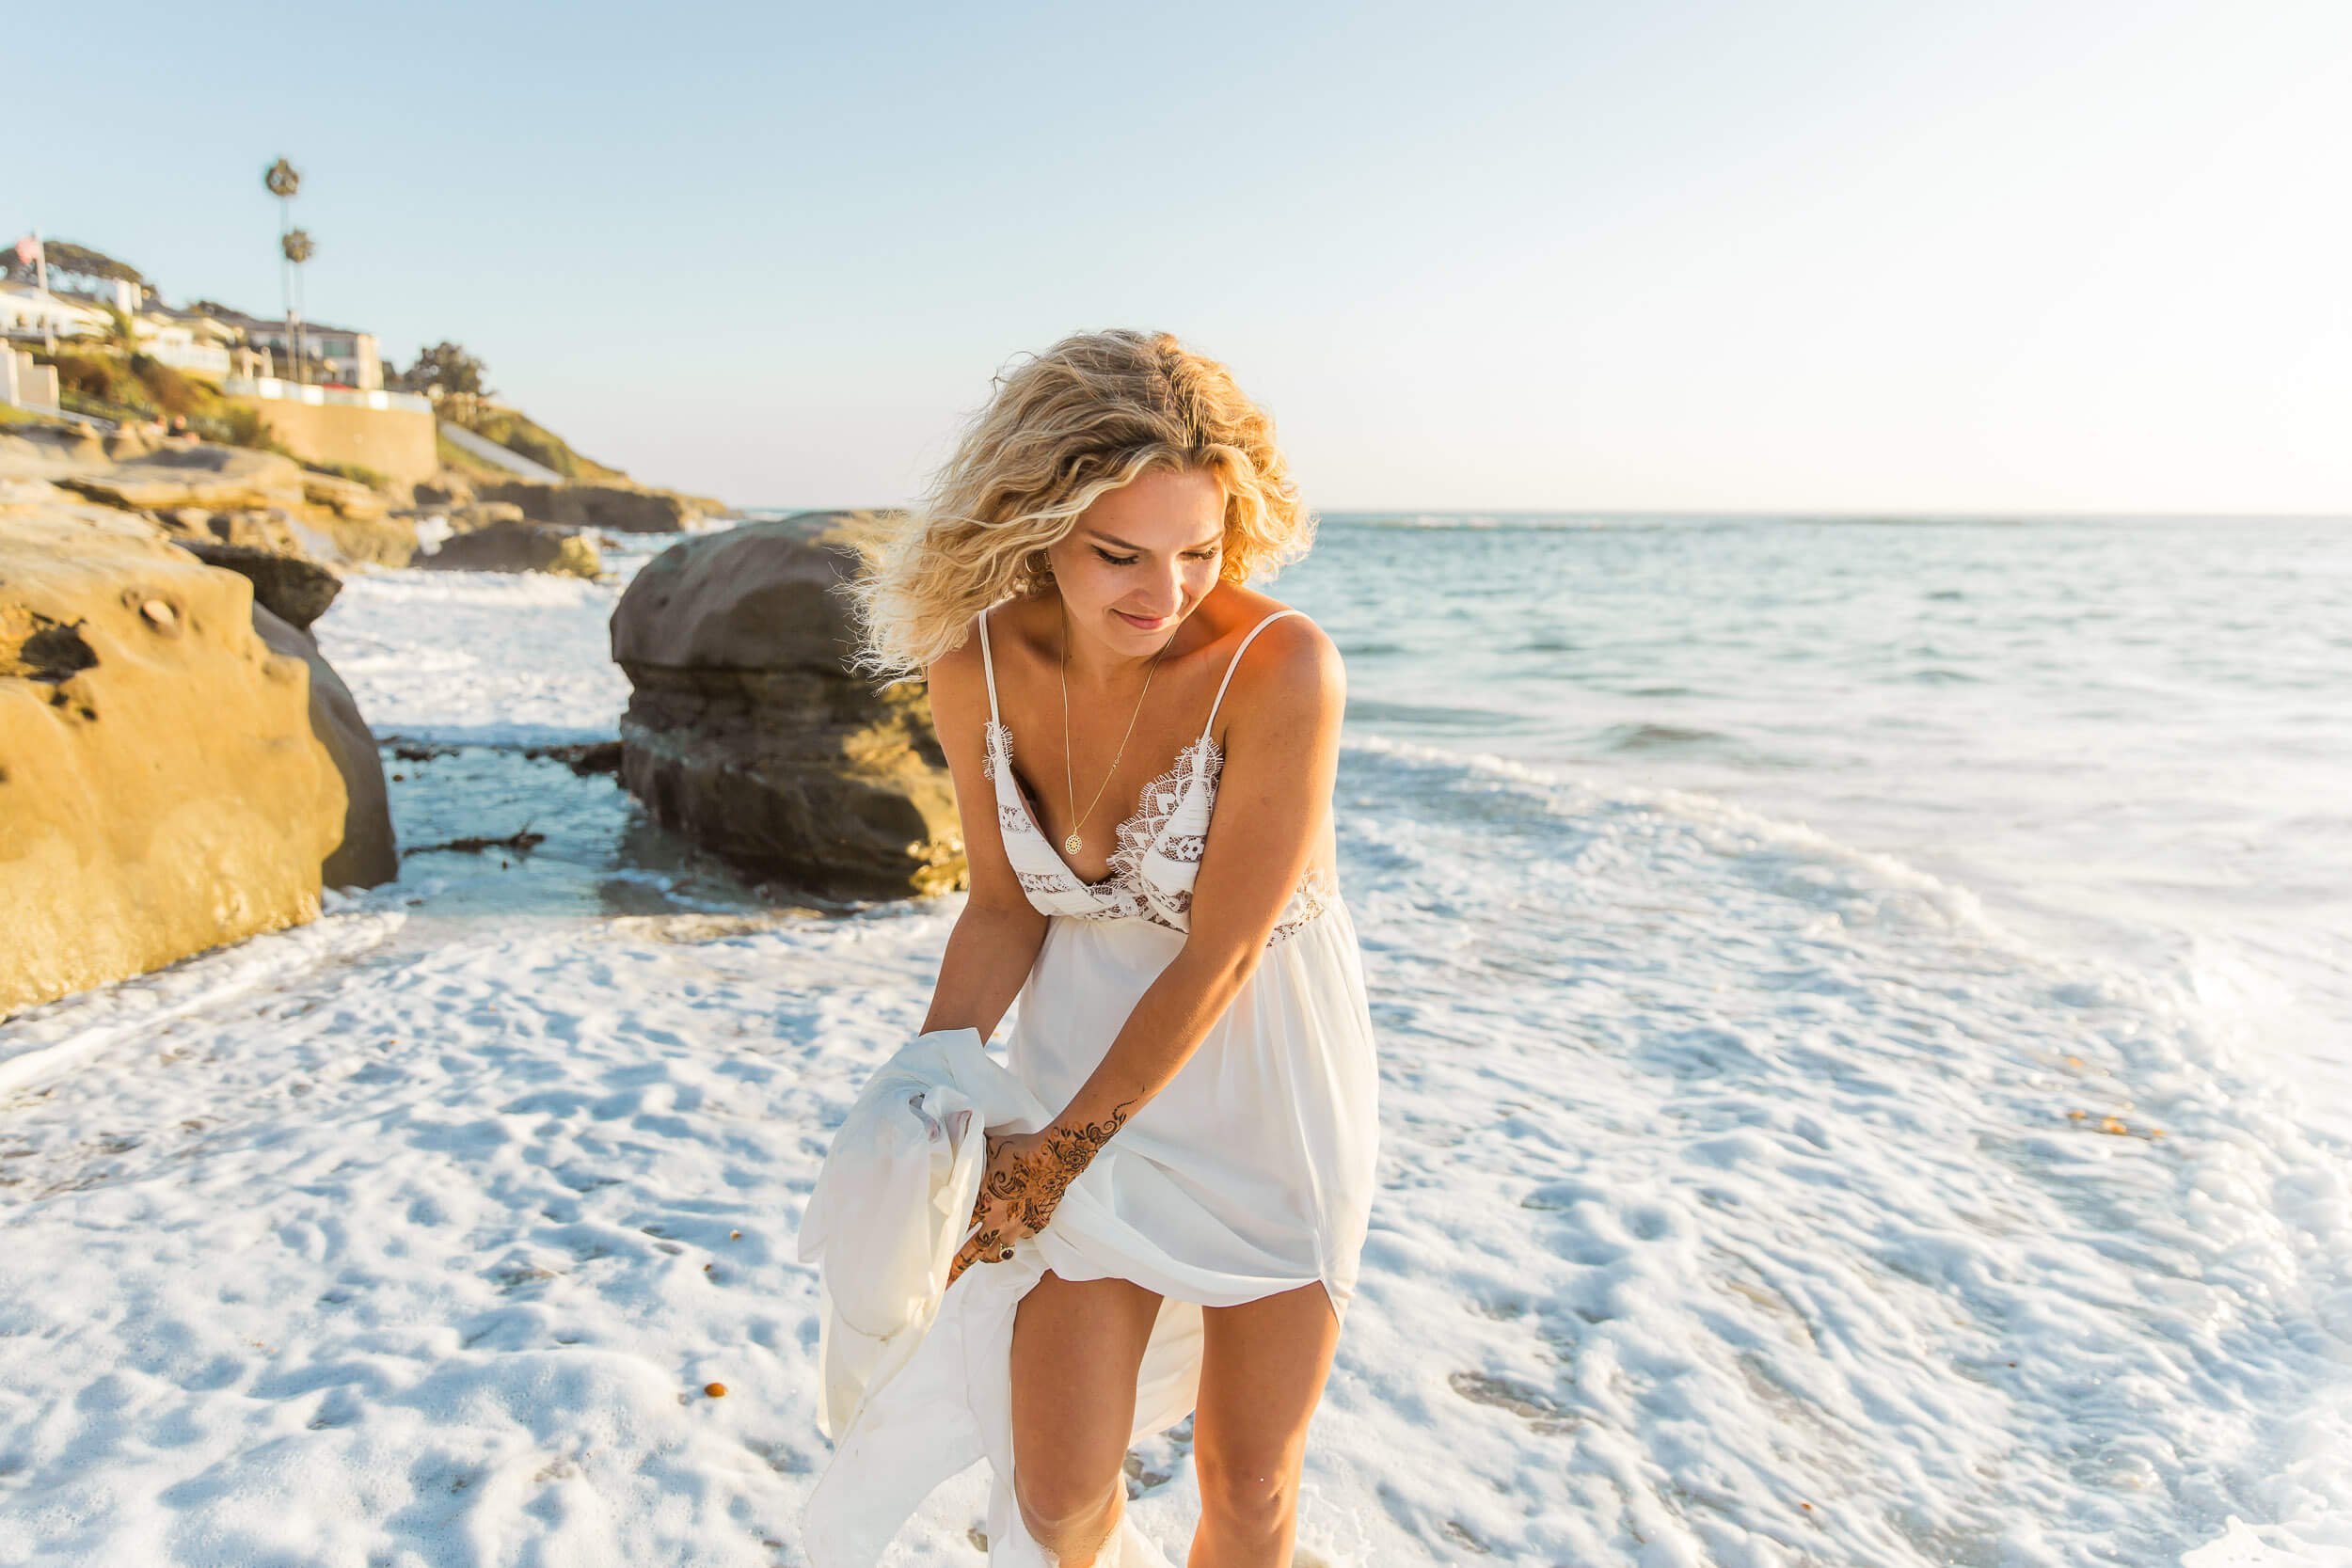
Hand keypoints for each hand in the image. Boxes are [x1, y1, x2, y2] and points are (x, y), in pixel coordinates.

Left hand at [945, 1106, 1130, 1286]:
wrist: (1056, 1157)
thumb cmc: (1020, 1149)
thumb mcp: (989, 1145)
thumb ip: (970, 1147)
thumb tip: (952, 1128)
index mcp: (981, 1201)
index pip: (954, 1229)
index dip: (941, 1246)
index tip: (928, 1261)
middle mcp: (997, 1219)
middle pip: (974, 1251)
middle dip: (956, 1269)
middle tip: (944, 1287)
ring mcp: (1019, 1225)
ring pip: (999, 1250)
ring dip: (989, 1253)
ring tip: (984, 1256)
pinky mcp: (1037, 1223)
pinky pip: (1022, 1236)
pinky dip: (1015, 1234)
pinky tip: (1014, 1227)